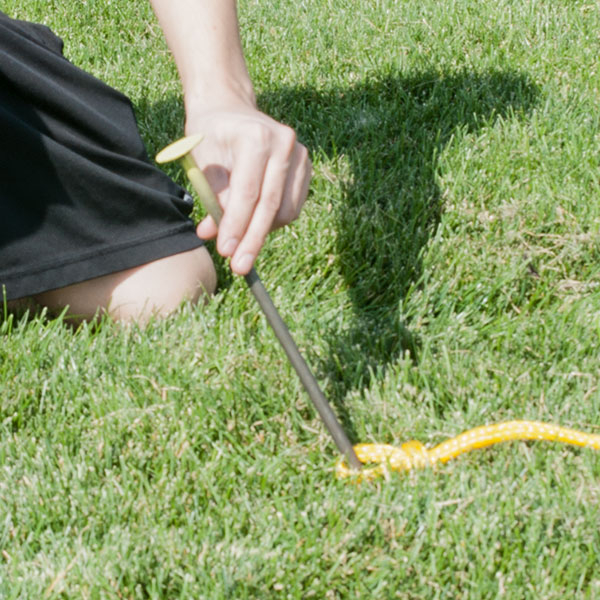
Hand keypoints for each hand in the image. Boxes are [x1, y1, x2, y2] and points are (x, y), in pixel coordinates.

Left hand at [185, 105, 311, 274]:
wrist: (229, 109)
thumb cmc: (210, 135)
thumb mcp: (201, 162)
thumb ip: (211, 198)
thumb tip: (212, 234)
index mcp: (256, 137)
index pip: (248, 193)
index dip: (237, 226)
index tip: (227, 252)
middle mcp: (284, 143)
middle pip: (270, 206)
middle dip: (253, 239)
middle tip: (239, 266)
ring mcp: (300, 155)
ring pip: (285, 211)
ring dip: (262, 232)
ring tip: (240, 240)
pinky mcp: (306, 167)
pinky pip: (293, 207)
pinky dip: (274, 222)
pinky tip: (255, 222)